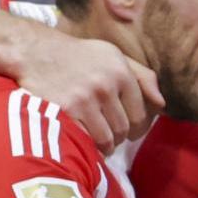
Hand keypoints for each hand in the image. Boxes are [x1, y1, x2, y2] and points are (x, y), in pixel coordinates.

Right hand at [11, 32, 162, 154]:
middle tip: (109, 136)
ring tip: (96, 139)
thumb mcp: (113, 55)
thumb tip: (162, 104)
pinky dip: (86, 145)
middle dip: (119, 137)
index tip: (128, 130)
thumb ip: (142, 77)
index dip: (136, 127)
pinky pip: (85, 141)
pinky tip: (82, 140)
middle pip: (124, 129)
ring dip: (104, 145)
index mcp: (120, 72)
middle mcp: (105, 85)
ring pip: (107, 139)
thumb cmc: (77, 56)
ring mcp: (84, 100)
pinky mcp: (65, 112)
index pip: (141, 114)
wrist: (34, 52)